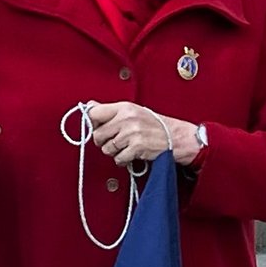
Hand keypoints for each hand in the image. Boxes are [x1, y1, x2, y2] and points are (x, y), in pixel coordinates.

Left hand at [84, 100, 201, 167]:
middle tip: (114, 141)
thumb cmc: (155, 124)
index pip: (94, 113)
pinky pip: (118, 158)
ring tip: (125, 147)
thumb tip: (89, 106)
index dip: (93, 123)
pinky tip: (130, 154)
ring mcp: (131, 133)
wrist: (176, 137)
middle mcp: (126, 118)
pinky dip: (123, 160)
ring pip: (106, 148)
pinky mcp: (136, 148)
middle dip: (104, 141)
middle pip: (98, 134)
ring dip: (114, 151)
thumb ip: (110, 110)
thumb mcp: (133, 111)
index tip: (98, 128)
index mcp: (124, 107)